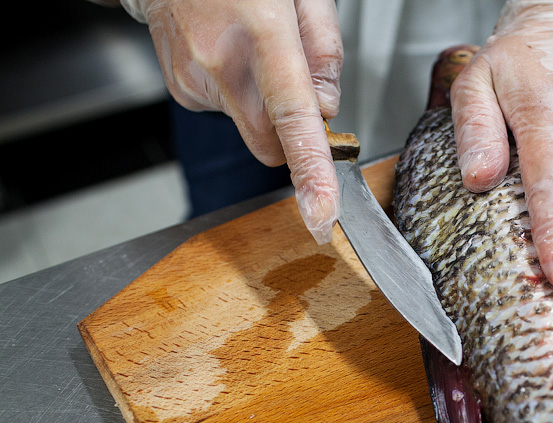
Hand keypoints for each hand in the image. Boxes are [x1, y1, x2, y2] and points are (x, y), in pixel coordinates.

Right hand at [120, 0, 342, 242]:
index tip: (321, 214)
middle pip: (271, 143)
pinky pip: (228, 112)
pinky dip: (239, 95)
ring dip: (262, 103)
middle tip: (295, 87)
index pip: (291, 117)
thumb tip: (326, 107)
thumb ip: (325, 49)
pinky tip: (230, 56)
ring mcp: (194, 80)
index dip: (310, 172)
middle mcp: (222, 62)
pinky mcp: (181, 91)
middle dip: (290, 133)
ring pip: (251, 127)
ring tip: (251, 50)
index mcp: (262, 33)